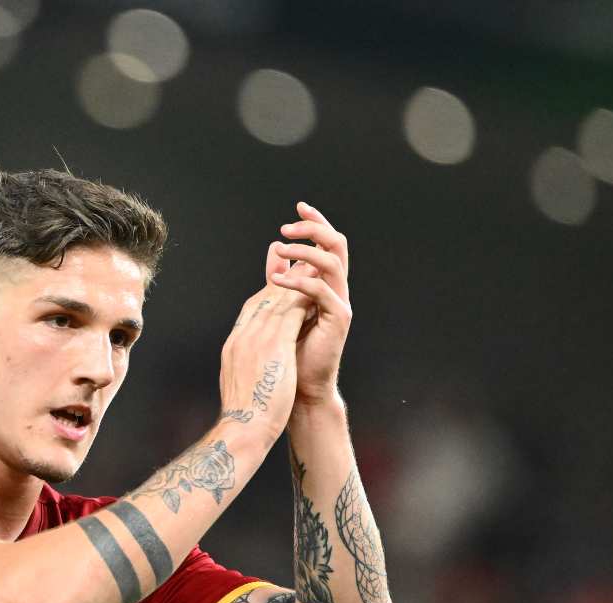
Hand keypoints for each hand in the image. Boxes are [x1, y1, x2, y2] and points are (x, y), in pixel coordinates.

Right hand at [217, 260, 310, 445]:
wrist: (241, 429)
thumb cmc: (244, 414)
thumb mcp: (241, 382)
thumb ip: (246, 364)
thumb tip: (252, 362)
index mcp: (235, 344)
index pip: (252, 310)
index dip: (265, 291)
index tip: (274, 277)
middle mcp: (243, 336)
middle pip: (263, 298)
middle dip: (278, 277)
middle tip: (290, 258)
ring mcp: (256, 338)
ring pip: (278, 300)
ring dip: (293, 281)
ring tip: (307, 265)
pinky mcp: (274, 345)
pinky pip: (291, 312)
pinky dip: (302, 298)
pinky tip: (315, 288)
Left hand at [268, 202, 352, 408]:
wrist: (299, 385)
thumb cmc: (290, 349)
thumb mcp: (280, 305)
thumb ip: (280, 277)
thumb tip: (273, 248)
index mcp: (325, 282)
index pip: (327, 243)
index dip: (317, 223)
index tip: (300, 206)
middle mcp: (336, 289)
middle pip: (337, 245)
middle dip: (314, 230)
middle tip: (287, 228)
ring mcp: (339, 304)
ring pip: (332, 264)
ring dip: (304, 253)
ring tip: (280, 251)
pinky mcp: (338, 321)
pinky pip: (323, 292)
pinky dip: (301, 282)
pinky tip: (279, 280)